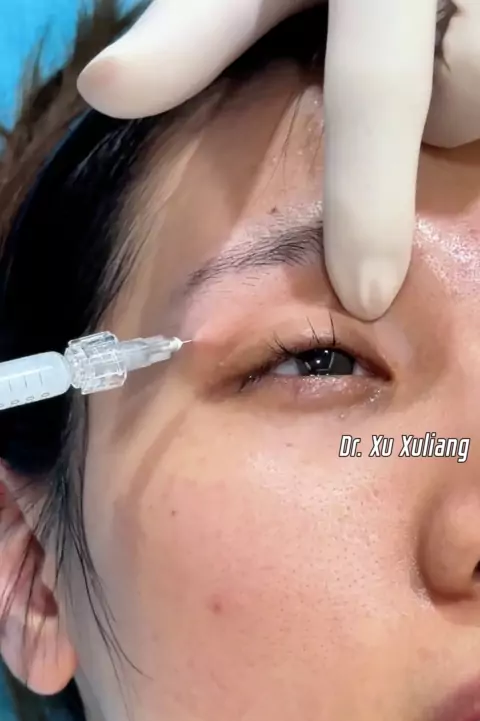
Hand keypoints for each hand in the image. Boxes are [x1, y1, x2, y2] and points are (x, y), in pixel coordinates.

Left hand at [77, 0, 479, 319]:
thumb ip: (194, 30)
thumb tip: (105, 92)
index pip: (376, 94)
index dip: (371, 202)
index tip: (368, 298)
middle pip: (455, 105)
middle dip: (425, 116)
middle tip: (400, 66)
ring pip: (479, 100)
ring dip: (450, 95)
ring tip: (420, 48)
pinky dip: (467, 86)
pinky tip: (445, 45)